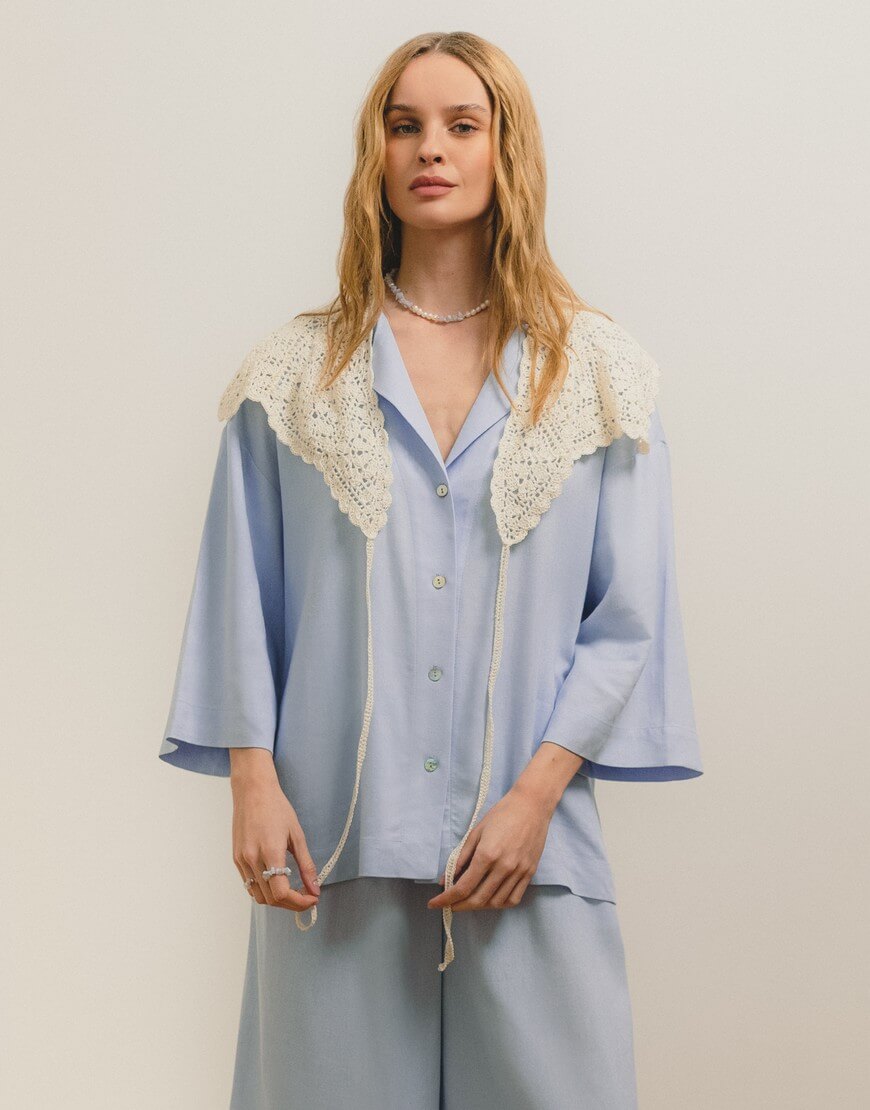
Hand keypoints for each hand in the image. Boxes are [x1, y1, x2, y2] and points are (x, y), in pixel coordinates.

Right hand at [230, 766, 320, 912]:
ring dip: (276, 900)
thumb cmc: (277, 808)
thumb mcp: (297, 835)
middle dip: (290, 904)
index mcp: (270, 852)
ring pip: (258, 896)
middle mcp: (252, 859)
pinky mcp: (236, 859)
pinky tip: (276, 882)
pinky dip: (263, 890)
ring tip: (292, 891)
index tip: (312, 899)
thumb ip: (306, 864)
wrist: (253, 791)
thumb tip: (315, 888)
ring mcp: (241, 860)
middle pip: (270, 899)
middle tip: (306, 896)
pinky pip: (249, 885)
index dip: (299, 903)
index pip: (281, 893)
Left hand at [426, 785, 552, 911]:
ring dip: (479, 906)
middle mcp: (503, 867)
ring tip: (468, 901)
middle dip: (459, 906)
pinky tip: (490, 899)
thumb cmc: (501, 814)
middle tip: (449, 906)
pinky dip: (499, 904)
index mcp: (487, 855)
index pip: (463, 887)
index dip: (446, 899)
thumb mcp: (476, 832)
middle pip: (478, 899)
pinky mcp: (529, 873)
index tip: (434, 903)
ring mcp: (518, 872)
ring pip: (496, 902)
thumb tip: (445, 879)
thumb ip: (460, 858)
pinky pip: (514, 898)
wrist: (532, 805)